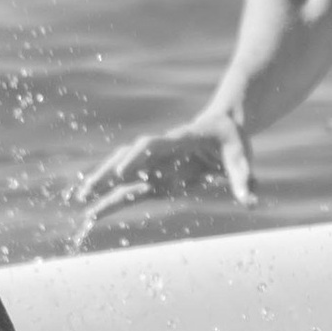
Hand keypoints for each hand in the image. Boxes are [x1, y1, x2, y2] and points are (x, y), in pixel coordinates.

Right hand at [74, 113, 256, 239]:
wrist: (222, 126)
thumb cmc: (232, 141)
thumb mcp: (241, 159)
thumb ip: (243, 180)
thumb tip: (252, 203)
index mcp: (179, 141)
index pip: (152, 146)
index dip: (137, 157)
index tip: (122, 171)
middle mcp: (160, 151)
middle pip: (126, 158)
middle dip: (105, 174)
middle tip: (85, 192)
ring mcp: (154, 163)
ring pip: (121, 169)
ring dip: (100, 182)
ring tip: (79, 199)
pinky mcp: (153, 174)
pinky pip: (126, 182)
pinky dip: (107, 191)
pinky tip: (91, 205)